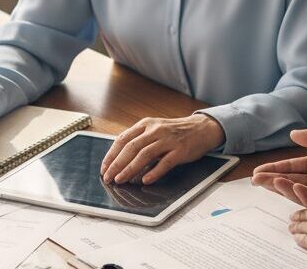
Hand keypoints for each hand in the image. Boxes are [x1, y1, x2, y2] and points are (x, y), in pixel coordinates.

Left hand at [100, 114, 224, 184]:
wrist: (202, 128)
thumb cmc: (175, 132)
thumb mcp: (154, 129)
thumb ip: (139, 140)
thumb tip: (119, 159)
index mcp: (146, 124)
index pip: (123, 139)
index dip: (111, 155)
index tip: (104, 168)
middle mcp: (156, 130)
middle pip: (131, 147)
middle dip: (117, 164)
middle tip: (108, 177)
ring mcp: (168, 140)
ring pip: (145, 154)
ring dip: (130, 169)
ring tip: (121, 180)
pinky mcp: (180, 150)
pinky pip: (165, 162)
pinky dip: (154, 172)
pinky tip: (146, 180)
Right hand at [252, 128, 306, 206]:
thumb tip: (293, 133)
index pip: (291, 165)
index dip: (274, 168)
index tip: (258, 171)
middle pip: (290, 181)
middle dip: (272, 180)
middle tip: (258, 180)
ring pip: (298, 193)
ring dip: (284, 188)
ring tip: (275, 182)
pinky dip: (301, 198)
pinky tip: (295, 190)